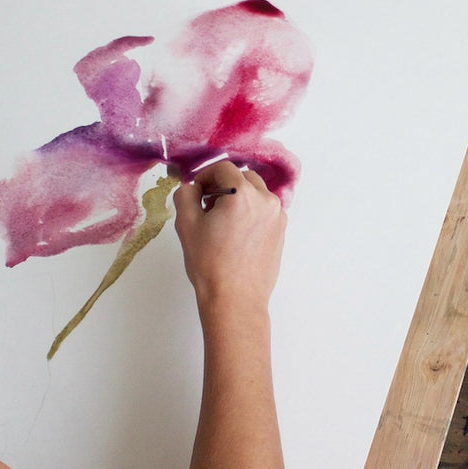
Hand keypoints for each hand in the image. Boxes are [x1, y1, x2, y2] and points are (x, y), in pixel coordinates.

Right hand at [173, 161, 286, 315]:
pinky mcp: (281, 232)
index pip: (223, 168)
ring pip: (256, 194)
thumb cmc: (210, 264)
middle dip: (223, 185)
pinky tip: (236, 235)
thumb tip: (192, 187)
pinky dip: (250, 213)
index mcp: (243, 194)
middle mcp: (266, 200)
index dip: (205, 176)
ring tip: (221, 223)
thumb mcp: (186, 225)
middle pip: (243, 177)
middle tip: (207, 206)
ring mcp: (277, 216)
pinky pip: (264, 211)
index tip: (196, 192)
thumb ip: (186, 195)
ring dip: (238, 198)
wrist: (235, 299)